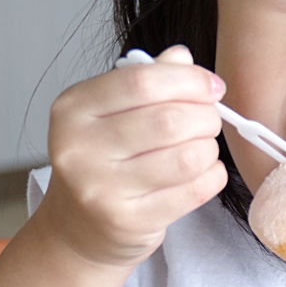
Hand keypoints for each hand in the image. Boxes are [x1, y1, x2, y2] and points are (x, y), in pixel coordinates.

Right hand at [39, 45, 228, 266]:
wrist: (77, 228)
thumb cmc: (103, 159)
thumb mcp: (113, 111)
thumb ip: (147, 79)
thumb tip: (183, 58)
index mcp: (73, 109)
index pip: (142, 80)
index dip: (189, 80)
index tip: (212, 87)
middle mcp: (78, 148)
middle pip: (169, 120)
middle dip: (205, 116)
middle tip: (210, 120)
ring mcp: (99, 190)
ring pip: (186, 157)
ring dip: (209, 148)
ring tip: (203, 147)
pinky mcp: (126, 222)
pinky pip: (192, 191)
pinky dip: (211, 176)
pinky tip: (203, 172)